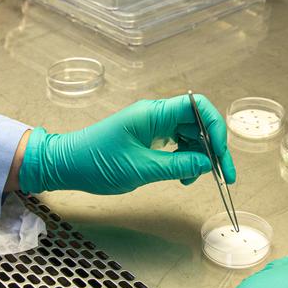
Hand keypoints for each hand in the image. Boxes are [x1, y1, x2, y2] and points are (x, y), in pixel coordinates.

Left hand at [18, 94, 235, 194]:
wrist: (66, 165)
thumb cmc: (96, 163)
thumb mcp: (141, 169)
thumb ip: (178, 165)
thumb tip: (208, 163)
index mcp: (154, 113)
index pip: (198, 107)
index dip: (215, 128)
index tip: (221, 154)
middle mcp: (156, 115)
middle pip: (197, 122)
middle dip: (212, 147)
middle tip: (222, 174)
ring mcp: (152, 125)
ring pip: (189, 135)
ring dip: (198, 156)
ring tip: (192, 179)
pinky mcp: (148, 137)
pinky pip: (176, 144)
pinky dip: (184, 159)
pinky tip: (181, 176)